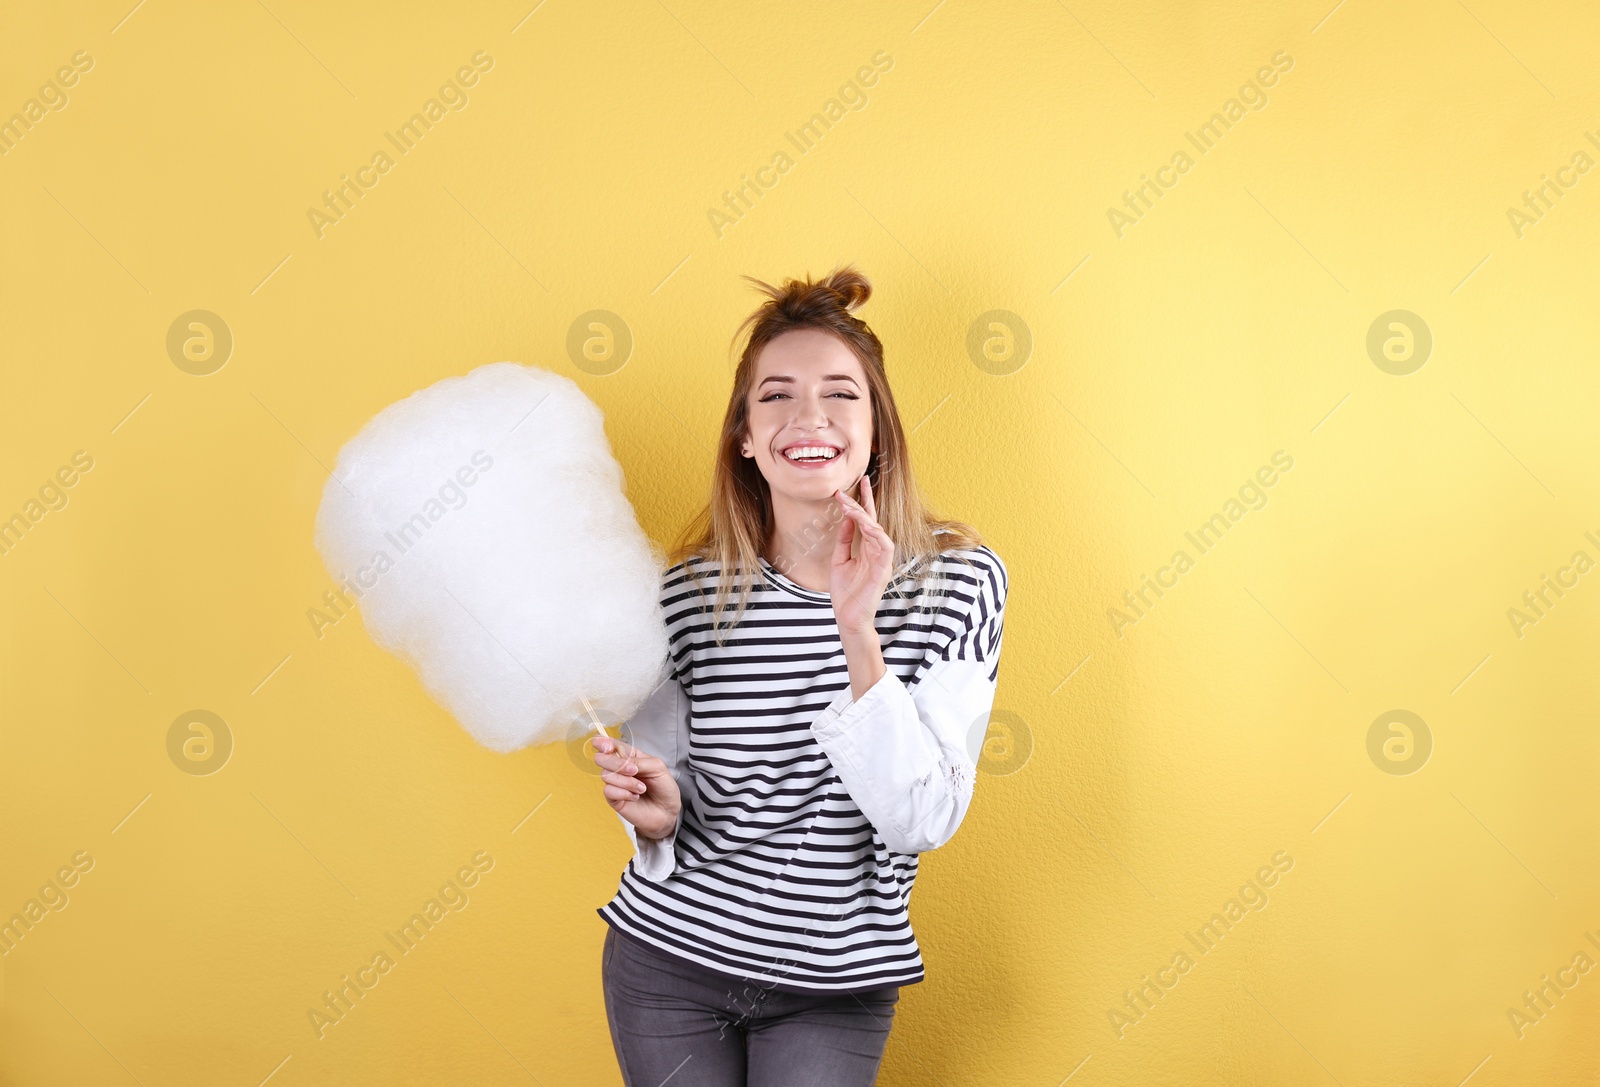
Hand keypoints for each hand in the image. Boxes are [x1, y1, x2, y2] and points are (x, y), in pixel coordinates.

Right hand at [590, 734, 681, 840]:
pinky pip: (608, 791)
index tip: (607, 747)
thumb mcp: (657, 767)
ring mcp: (615, 783)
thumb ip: (638, 761)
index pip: (610, 745)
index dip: (603, 743)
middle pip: (602, 758)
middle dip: (616, 763)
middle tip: (634, 771)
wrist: (668, 811)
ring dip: (627, 782)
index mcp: (630, 756)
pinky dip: (624, 793)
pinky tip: (635, 797)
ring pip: (606, 776)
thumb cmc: (664, 787)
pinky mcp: (614, 799)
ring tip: (642, 789)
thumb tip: (621, 762)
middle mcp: (619, 768)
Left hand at [829, 474, 894, 634]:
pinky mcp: (884, 569)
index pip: (867, 520)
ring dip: (865, 516)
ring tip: (850, 506)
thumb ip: (843, 540)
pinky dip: (877, 534)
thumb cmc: (845, 593)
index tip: (858, 482)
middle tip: (853, 486)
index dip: (864, 501)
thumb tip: (845, 519)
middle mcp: (876, 551)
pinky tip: (865, 525)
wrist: (848, 617)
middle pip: (873, 520)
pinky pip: (885, 546)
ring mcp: (882, 560)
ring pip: (878, 530)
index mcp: (866, 548)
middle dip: (864, 501)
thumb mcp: (838, 560)